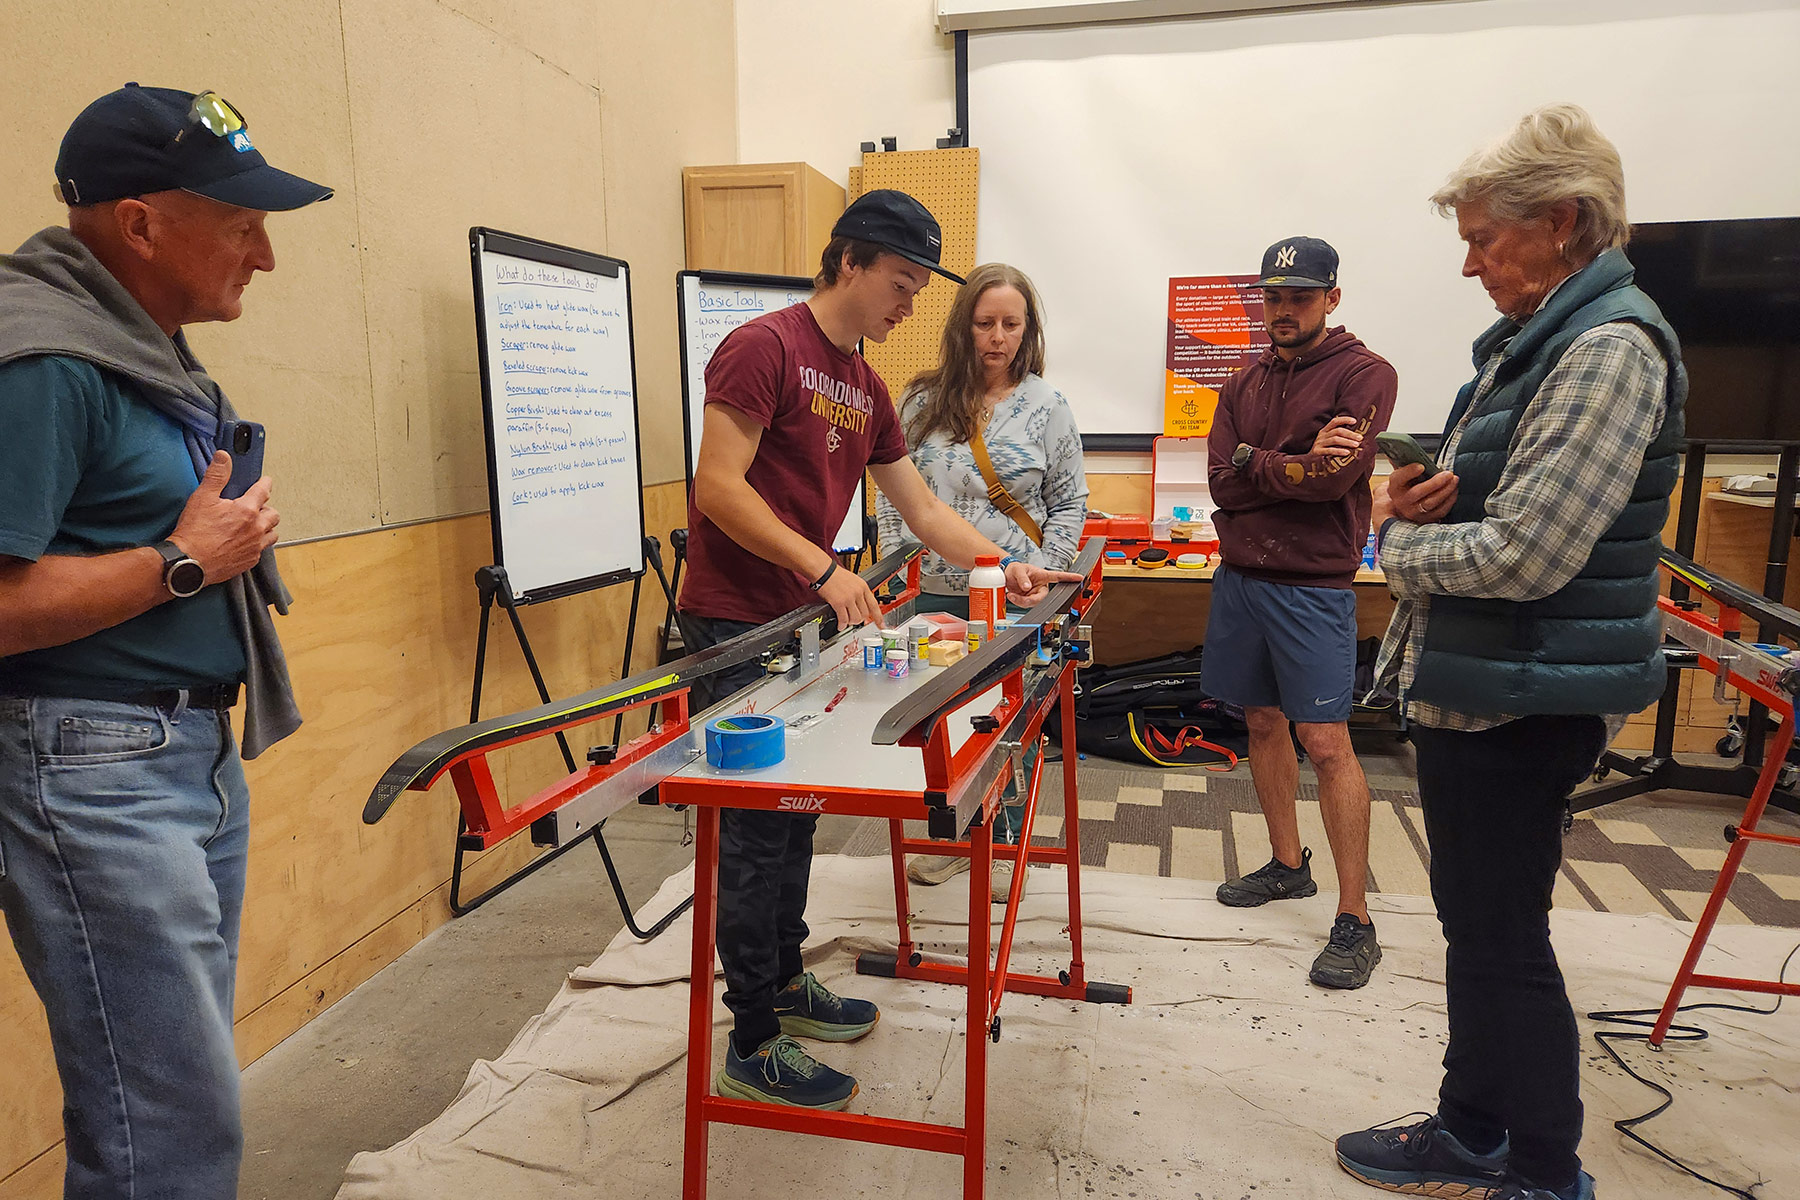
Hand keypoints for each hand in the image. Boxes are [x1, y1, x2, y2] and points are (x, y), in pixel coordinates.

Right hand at [169, 451, 279, 583]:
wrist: (189, 563)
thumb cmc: (194, 531)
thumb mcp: (202, 498)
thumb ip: (216, 476)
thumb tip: (224, 457)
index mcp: (247, 510)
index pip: (263, 491)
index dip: (265, 484)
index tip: (266, 482)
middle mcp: (256, 528)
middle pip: (273, 514)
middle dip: (266, 508)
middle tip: (256, 507)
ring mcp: (255, 546)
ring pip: (272, 534)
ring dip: (266, 527)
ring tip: (255, 525)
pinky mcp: (250, 560)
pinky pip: (262, 549)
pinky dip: (258, 544)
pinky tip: (247, 542)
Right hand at [815, 563, 882, 629]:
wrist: (824, 570)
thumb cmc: (836, 575)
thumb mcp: (854, 581)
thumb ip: (860, 593)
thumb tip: (862, 606)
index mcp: (863, 587)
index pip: (874, 605)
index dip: (878, 618)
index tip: (881, 625)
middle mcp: (858, 593)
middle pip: (865, 614)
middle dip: (860, 620)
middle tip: (853, 619)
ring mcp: (849, 598)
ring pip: (856, 619)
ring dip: (851, 622)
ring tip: (846, 621)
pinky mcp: (839, 603)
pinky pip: (843, 619)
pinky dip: (842, 625)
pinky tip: (840, 625)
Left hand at [1004, 560, 1079, 607]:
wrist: (1006, 576)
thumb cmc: (1015, 569)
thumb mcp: (1018, 569)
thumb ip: (1022, 578)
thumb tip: (1027, 587)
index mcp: (1043, 575)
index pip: (1058, 576)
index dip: (1070, 578)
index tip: (1079, 578)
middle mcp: (1042, 586)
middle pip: (1043, 597)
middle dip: (1030, 600)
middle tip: (1016, 596)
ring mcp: (1036, 593)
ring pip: (1034, 603)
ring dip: (1021, 601)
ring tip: (1012, 595)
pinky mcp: (1030, 600)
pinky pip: (1027, 605)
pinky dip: (1019, 602)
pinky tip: (1013, 596)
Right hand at [1311, 414, 1361, 457]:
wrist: (1309, 463)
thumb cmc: (1324, 452)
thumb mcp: (1329, 442)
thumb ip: (1339, 437)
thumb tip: (1357, 437)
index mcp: (1325, 431)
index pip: (1335, 421)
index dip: (1344, 420)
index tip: (1354, 421)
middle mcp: (1322, 436)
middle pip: (1337, 431)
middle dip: (1350, 434)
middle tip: (1360, 438)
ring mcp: (1319, 443)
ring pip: (1335, 439)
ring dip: (1347, 442)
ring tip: (1356, 445)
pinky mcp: (1317, 452)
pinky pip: (1329, 450)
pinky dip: (1339, 451)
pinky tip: (1347, 452)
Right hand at [1386, 462, 1459, 524]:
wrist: (1403, 507)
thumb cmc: (1406, 487)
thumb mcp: (1402, 474)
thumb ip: (1402, 461)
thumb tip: (1401, 446)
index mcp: (1394, 487)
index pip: (1398, 478)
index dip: (1409, 472)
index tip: (1421, 466)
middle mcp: (1402, 501)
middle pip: (1417, 492)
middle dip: (1435, 483)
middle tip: (1448, 474)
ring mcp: (1413, 512)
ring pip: (1430, 503)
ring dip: (1445, 491)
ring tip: (1454, 479)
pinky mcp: (1426, 519)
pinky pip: (1440, 511)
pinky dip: (1449, 500)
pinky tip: (1454, 490)